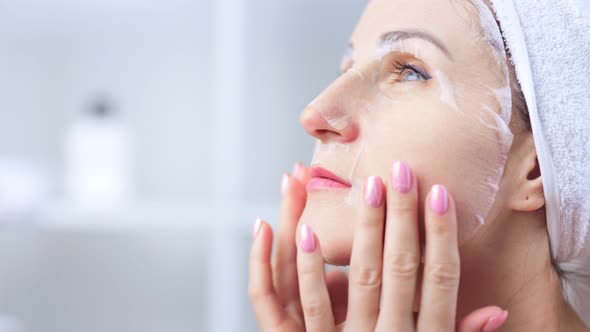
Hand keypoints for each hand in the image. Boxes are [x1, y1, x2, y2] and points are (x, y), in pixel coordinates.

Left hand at [249, 162, 508, 331]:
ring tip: (363, 188)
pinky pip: (310, 305)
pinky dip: (307, 266)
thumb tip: (498, 313)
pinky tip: (303, 230)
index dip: (441, 235)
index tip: (439, 194)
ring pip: (359, 278)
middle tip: (399, 171)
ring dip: (361, 231)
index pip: (439, 279)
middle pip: (399, 268)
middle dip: (400, 218)